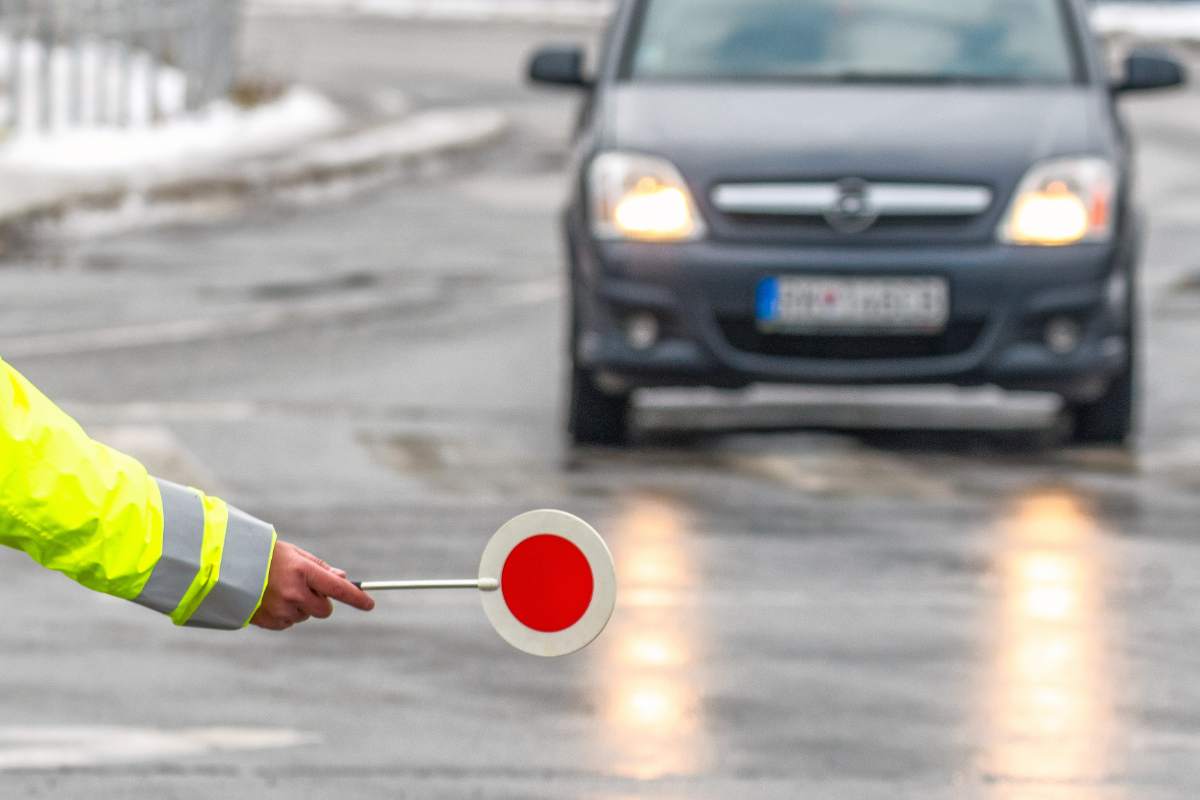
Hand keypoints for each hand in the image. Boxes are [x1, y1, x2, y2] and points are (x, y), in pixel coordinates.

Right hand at [250, 540, 374, 629]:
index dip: (357, 598)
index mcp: (303, 571)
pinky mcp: (271, 622)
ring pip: (306, 616)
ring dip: (300, 606)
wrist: (229, 568)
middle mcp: (294, 592)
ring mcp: (281, 609)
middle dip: (321, 601)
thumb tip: (343, 578)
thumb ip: (321, 568)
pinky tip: (271, 599)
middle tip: (306, 588)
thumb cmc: (267, 556)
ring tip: (280, 589)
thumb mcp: (296, 555)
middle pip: (324, 609)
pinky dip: (286, 614)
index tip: (370, 604)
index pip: (338, 588)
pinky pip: (289, 622)